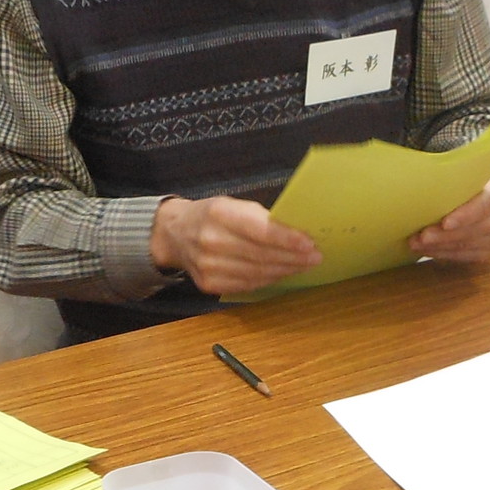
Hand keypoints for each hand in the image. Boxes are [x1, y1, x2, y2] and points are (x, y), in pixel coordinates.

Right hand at [150, 194, 320, 297]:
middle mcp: (211, 241)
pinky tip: (282, 272)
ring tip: (304, 265)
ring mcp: (209, 266)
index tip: (309, 243)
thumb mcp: (231, 204)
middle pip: (262, 254)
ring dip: (286, 270)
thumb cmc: (210, 216)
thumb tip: (296, 232)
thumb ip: (259, 217)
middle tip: (315, 256)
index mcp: (219, 214)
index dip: (287, 239)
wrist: (174, 234)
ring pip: (258, 272)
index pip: (260, 230)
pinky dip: (269, 279)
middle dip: (293, 257)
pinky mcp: (209, 283)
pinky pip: (248, 284)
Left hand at [409, 177, 489, 263]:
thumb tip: (422, 183)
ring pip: (466, 246)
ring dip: (438, 246)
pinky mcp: (486, 252)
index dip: (465, 215)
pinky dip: (442, 253)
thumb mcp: (461, 176)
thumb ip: (451, 180)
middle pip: (473, 229)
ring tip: (416, 243)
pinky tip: (426, 249)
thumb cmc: (463, 184)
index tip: (445, 224)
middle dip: (444, 235)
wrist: (474, 197)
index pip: (485, 204)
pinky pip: (463, 257)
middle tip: (420, 237)